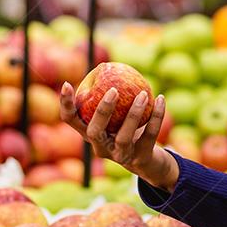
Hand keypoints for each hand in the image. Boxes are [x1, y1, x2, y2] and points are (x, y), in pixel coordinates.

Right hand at [59, 82, 177, 190]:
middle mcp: (100, 147)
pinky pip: (149, 135)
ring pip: (123, 137)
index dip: (65, 105)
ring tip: (143, 93)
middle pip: (93, 132)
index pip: (70, 121)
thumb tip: (106, 65)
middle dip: (102, 111)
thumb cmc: (127, 130)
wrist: (148, 161)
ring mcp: (120, 156)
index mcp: (90, 134)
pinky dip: (156, 116)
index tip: (66, 84)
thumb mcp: (116, 115)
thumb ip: (110, 97)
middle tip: (113, 90)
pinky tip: (161, 99)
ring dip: (134, 114)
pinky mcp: (140, 159)